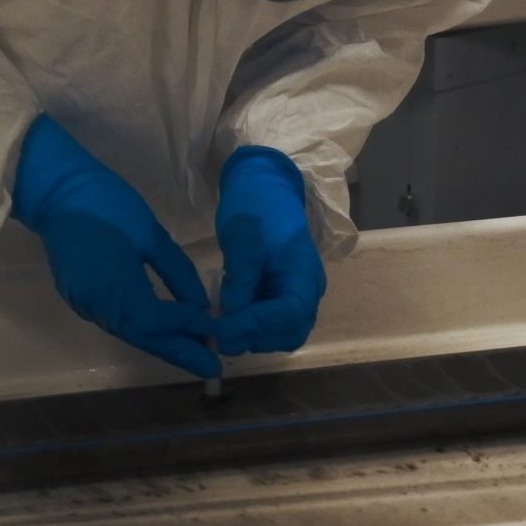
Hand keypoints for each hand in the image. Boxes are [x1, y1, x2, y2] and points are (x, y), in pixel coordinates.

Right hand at [11, 113, 216, 378]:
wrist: (56, 191)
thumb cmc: (106, 203)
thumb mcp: (149, 233)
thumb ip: (177, 271)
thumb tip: (199, 305)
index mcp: (114, 286)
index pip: (154, 322)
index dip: (184, 326)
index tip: (212, 325)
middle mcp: (96, 305)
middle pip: (142, 337)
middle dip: (178, 351)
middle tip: (213, 367)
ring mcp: (84, 304)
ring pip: (129, 333)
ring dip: (161, 344)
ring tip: (194, 352)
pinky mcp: (79, 298)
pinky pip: (117, 322)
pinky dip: (143, 330)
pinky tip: (162, 331)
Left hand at [214, 146, 325, 354]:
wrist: (263, 187)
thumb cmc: (256, 208)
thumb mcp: (244, 243)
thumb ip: (240, 282)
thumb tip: (230, 319)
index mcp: (304, 275)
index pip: (289, 315)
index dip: (256, 326)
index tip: (222, 328)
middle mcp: (306, 290)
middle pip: (290, 332)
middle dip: (255, 337)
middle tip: (219, 333)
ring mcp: (294, 293)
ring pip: (281, 332)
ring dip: (252, 336)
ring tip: (222, 325)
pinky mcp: (279, 293)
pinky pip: (270, 320)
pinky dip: (251, 326)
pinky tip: (228, 316)